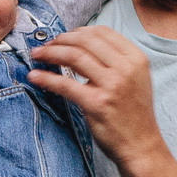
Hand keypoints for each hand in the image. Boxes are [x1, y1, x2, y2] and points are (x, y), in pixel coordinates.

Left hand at [26, 26, 159, 169]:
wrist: (141, 146)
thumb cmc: (134, 113)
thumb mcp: (135, 79)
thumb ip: (115, 61)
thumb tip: (82, 44)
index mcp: (136, 58)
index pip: (102, 32)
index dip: (78, 31)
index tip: (64, 37)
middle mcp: (126, 68)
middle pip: (86, 41)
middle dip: (61, 40)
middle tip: (46, 46)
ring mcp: (113, 85)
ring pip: (74, 56)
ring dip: (50, 53)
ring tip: (37, 56)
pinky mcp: (97, 103)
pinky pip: (65, 84)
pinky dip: (46, 78)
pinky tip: (35, 77)